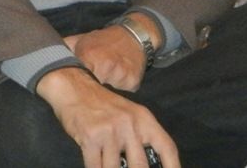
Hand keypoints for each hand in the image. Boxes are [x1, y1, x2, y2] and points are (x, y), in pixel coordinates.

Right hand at [36, 67, 179, 167]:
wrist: (73, 86)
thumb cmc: (101, 104)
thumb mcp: (128, 114)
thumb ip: (140, 136)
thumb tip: (148, 164)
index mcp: (143, 118)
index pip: (166, 148)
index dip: (173, 167)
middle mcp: (129, 125)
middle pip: (140, 166)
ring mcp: (110, 132)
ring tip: (108, 166)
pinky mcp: (90, 137)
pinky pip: (95, 167)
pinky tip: (95, 167)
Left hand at [63, 14, 161, 90]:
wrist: (132, 35)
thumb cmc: (102, 41)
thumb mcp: (80, 40)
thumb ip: (63, 49)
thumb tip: (42, 56)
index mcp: (88, 56)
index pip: (76, 79)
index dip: (73, 90)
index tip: (70, 95)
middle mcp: (105, 65)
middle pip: (92, 92)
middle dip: (88, 97)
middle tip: (85, 97)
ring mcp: (120, 75)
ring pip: (108, 97)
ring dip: (104, 98)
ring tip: (102, 90)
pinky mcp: (133, 82)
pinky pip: (123, 97)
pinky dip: (119, 96)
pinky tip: (116, 87)